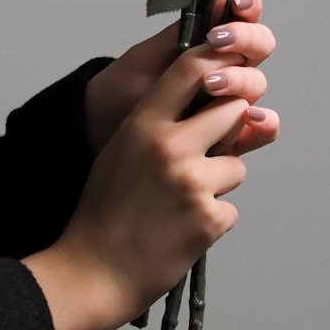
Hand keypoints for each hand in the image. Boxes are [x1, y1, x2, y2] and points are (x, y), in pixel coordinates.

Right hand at [24, 20, 276, 329]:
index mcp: (143, 125)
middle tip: (208, 148)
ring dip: (218, 183)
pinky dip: (212, 220)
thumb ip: (159, 123)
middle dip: (230, 127)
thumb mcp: (121, 151)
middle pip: (234, 109)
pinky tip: (181, 231)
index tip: (233, 57)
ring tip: (180, 204)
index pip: (191, 70)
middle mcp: (170, 147)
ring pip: (236, 164)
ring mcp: (192, 183)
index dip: (219, 59)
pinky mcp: (209, 218)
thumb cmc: (104, 211)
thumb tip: (205, 100)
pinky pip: (231, 207)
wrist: (93, 272)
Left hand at [83, 0, 277, 156]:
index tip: (237, 2)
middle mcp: (227, 69)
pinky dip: (264, 121)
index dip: (248, 6)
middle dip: (246, 39)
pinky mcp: (231, 135)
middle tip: (217, 42)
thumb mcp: (149, 55)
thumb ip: (187, 28)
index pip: (244, 17)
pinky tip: (250, 117)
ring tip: (210, 84)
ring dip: (242, 79)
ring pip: (258, 84)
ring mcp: (230, 102)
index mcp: (210, 43)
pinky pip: (262, 128)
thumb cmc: (123, 90)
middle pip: (260, 47)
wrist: (102, 131)